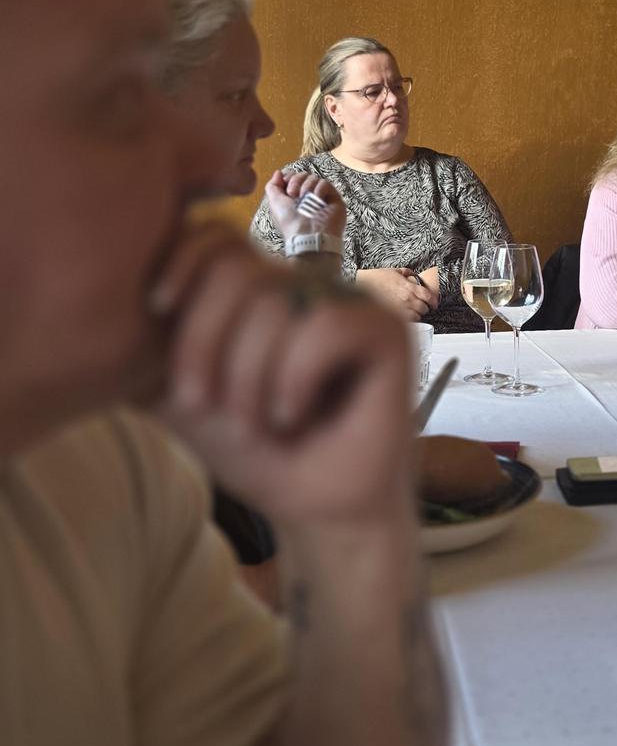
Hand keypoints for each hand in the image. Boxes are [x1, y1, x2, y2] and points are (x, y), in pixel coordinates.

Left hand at [150, 223, 412, 525]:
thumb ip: (149, 346)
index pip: (216, 236)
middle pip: (237, 269)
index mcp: (263, 288)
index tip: (157, 307)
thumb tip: (102, 307)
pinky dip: (294, 378)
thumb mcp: (181, 395)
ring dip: (248, 376)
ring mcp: (350, 303)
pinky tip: (292, 415)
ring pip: (276, 301)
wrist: (314, 509)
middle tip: (204, 403)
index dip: (180, 261)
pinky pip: (324, 326)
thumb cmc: (254, 452)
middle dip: (205, 341)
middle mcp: (308, 284)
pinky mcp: (385, 331)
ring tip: (255, 421)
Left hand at [266, 169, 346, 241]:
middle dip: (296, 181)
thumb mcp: (274, 203)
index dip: (290, 178)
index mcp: (295, 198)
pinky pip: (326, 184)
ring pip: (314, 178)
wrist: (308, 235)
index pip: (295, 177)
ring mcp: (322, 198)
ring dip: (306, 187)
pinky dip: (319, 189)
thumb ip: (273, 186)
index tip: (286, 188)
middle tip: (292, 194)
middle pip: (304, 175)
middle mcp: (309, 198)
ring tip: (304, 200)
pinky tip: (316, 199)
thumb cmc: (291, 223)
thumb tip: (278, 173)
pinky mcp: (334, 199)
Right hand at [356, 266, 438, 320]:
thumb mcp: (396, 271)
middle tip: (422, 307)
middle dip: (424, 308)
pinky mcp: (392, 316)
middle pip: (424, 309)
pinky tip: (405, 316)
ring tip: (413, 312)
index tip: (434, 303)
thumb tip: (414, 275)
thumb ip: (408, 273)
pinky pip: (406, 322)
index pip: (429, 297)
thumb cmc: (377, 278)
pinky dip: (408, 320)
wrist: (363, 285)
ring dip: (417, 315)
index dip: (434, 301)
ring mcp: (400, 309)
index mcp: (409, 287)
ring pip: (417, 317)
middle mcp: (407, 299)